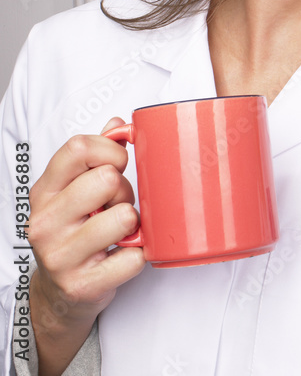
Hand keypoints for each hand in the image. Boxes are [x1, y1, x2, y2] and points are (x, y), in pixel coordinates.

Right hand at [26, 118, 145, 375]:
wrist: (61, 294)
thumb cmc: (76, 233)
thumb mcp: (74, 192)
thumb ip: (94, 157)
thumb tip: (117, 124)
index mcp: (44, 193)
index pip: (78, 148)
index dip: (111, 150)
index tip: (120, 164)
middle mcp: (46, 222)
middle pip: (106, 180)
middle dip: (124, 190)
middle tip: (117, 206)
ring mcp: (61, 255)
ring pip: (124, 217)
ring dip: (133, 224)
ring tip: (120, 232)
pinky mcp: (83, 284)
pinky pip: (135, 257)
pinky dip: (138, 255)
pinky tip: (122, 256)